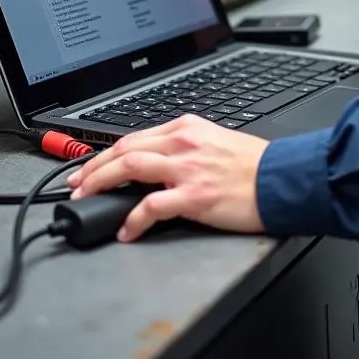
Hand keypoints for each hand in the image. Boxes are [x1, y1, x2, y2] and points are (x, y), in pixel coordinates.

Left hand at [64, 114, 269, 241]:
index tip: (89, 166)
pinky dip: (133, 219)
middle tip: (75, 183)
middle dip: (92, 167)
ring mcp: (187, 169)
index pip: (134, 137)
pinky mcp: (195, 196)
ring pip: (130, 168)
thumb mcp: (216, 142)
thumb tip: (158, 164)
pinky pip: (151, 206)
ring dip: (100, 183)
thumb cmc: (255, 165)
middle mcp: (183, 143)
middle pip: (124, 149)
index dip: (105, 153)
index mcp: (187, 128)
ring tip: (85, 199)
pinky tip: (126, 230)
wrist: (283, 178)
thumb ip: (186, 148)